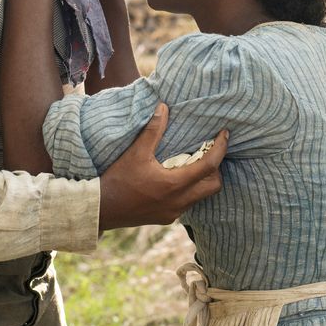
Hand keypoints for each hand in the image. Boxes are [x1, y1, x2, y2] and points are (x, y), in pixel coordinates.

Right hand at [98, 103, 227, 230]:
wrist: (101, 209)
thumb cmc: (117, 179)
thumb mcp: (135, 152)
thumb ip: (153, 130)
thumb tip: (164, 107)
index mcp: (174, 184)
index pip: (209, 166)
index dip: (220, 148)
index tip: (224, 134)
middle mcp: (178, 202)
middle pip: (213, 186)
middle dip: (216, 168)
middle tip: (209, 151)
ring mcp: (173, 213)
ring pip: (201, 196)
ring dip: (202, 179)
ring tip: (194, 162)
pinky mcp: (166, 219)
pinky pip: (187, 203)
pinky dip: (189, 190)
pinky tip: (176, 179)